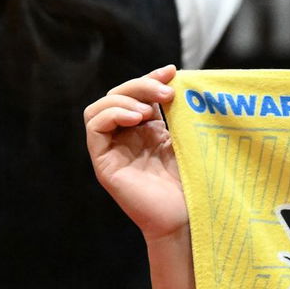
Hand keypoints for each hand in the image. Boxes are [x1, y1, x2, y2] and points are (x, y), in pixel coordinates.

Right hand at [84, 65, 189, 239]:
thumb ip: (179, 112)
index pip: (138, 93)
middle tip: (167, 91)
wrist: (188, 217)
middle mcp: (127, 137)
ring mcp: (114, 150)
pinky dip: (111, 114)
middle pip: (118, 95)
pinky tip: (134, 118)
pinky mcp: (104, 163)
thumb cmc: (194, 182)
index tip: (172, 70)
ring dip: (123, 98)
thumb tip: (178, 79)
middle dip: (140, 84)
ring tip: (148, 109)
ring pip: (99, 107)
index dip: (151, 77)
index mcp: (147, 130)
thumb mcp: (187, 138)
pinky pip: (94, 129)